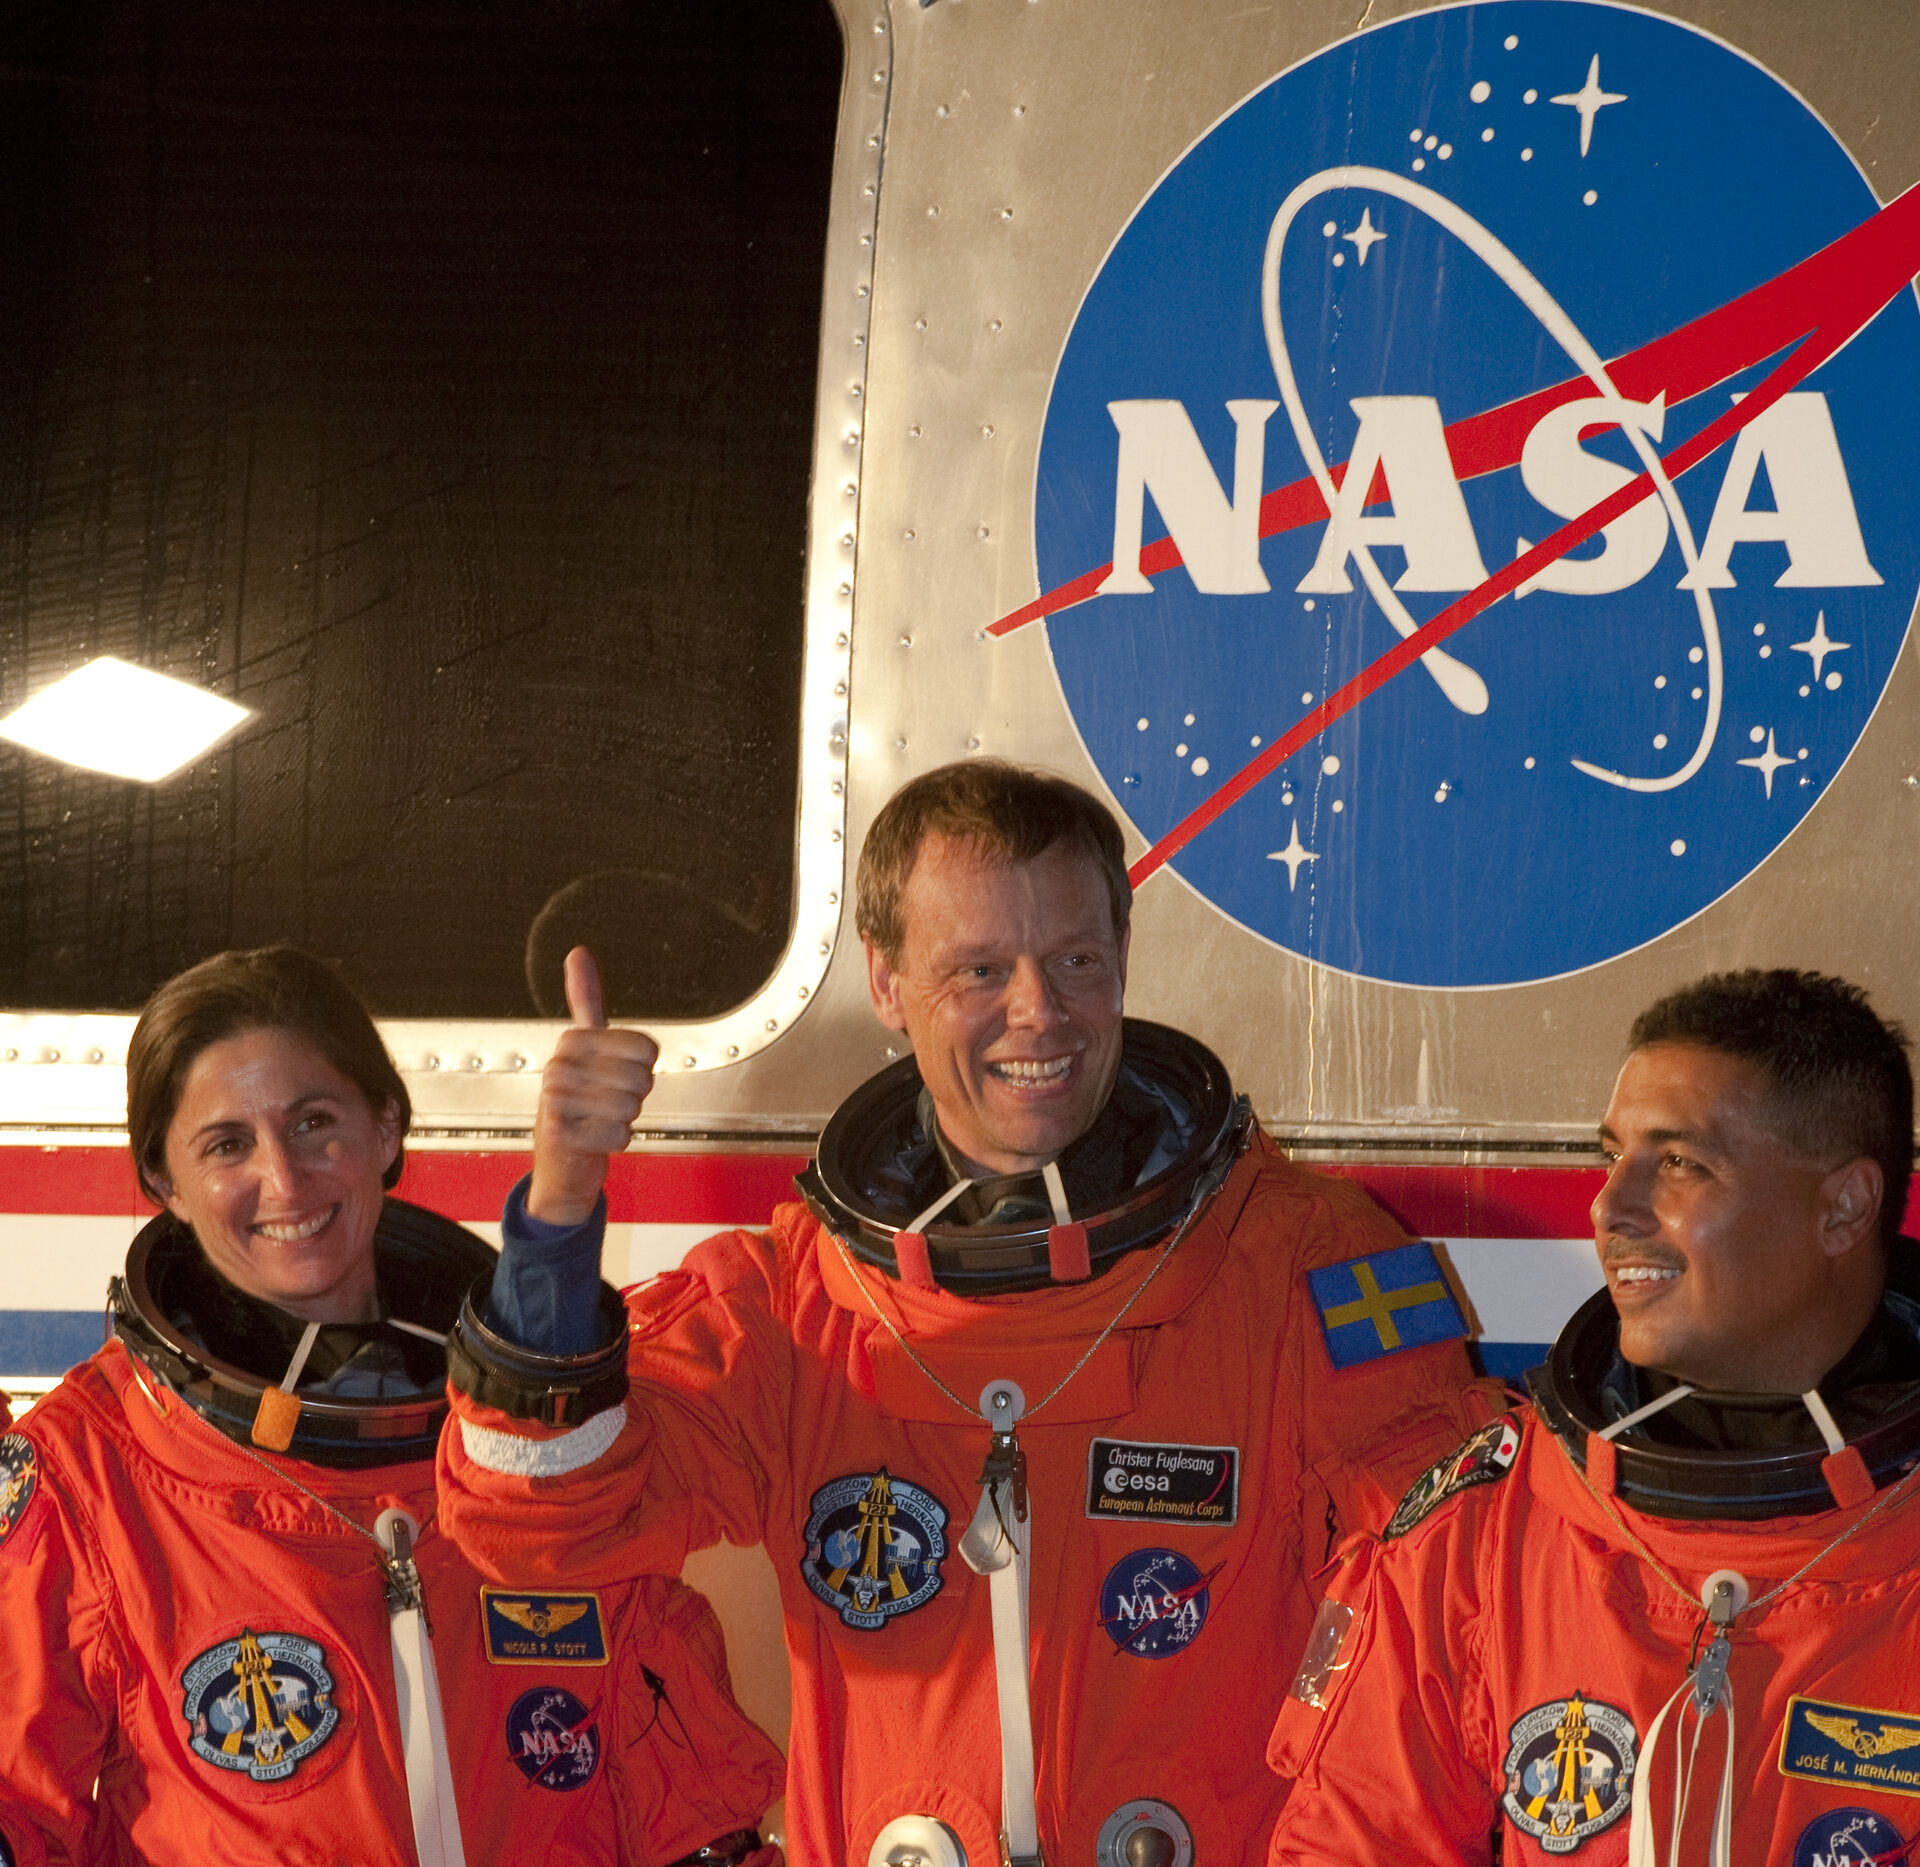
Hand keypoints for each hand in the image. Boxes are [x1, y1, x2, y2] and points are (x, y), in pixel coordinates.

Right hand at [526, 947, 658, 1227]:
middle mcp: (559, 1066)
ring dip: (625, 1120)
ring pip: (631, 1107)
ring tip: (600, 1119)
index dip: (644, 1068)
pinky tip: (594, 1138)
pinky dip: (616, 1141)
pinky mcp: (560, 1134)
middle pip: (641, 1079)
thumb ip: (586, 1000)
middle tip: (608, 1102)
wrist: (561, 1159)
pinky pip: (619, 1135)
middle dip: (635, 1097)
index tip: (618, 1074)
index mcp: (572, 1041)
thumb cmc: (580, 1099)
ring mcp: (555, 1101)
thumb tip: (578, 952)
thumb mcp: (588, 1047)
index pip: (646, 1048)